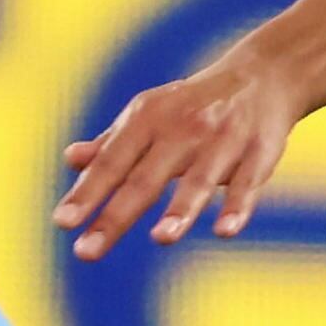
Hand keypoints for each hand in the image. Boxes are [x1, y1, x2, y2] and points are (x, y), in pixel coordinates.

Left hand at [54, 48, 303, 261]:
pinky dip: (237, 207)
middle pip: (145, 179)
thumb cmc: (193, 105)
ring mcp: (223, 140)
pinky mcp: (259, 152)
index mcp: (149, 117)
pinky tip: (224, 231)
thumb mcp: (150, 114)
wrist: (262, 75)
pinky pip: (248, 184)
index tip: (63, 223)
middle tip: (86, 251)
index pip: (112, 162)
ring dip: (180, 210)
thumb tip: (71, 160)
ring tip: (160, 239)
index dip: (87, 192)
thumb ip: (113, 143)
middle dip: (115, 216)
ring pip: (199, 180)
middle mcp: (183, 128)